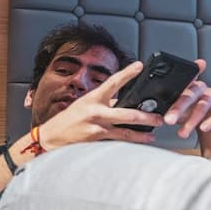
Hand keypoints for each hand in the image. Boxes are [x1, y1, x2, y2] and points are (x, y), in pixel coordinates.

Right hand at [40, 61, 164, 147]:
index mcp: (93, 98)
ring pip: (125, 132)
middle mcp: (96, 112)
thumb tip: (124, 102)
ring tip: (153, 134)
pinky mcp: (96, 141)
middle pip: (127, 113)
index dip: (127, 73)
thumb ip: (105, 103)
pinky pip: (117, 141)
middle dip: (146, 117)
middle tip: (160, 117)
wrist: (50, 138)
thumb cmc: (69, 120)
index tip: (140, 66)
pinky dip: (129, 143)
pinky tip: (138, 144)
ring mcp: (97, 128)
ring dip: (142, 134)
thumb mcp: (85, 105)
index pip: (113, 82)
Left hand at [163, 59, 210, 139]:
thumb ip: (166, 107)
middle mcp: (201, 88)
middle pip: (190, 95)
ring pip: (203, 106)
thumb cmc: (190, 113)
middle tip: (168, 120)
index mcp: (188, 85)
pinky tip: (203, 127)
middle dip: (178, 109)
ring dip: (192, 120)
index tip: (175, 76)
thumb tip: (148, 111)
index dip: (183, 74)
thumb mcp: (176, 109)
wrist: (209, 125)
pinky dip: (210, 121)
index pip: (183, 79)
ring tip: (183, 133)